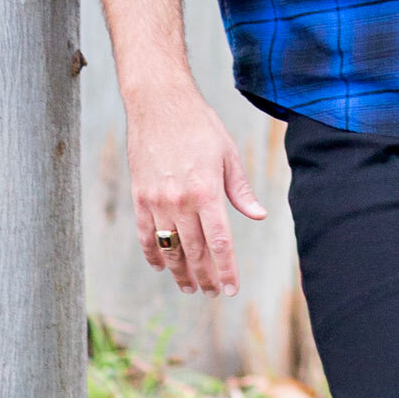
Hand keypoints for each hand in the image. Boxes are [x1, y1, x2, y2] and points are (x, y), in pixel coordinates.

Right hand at [127, 81, 262, 294]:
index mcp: (207, 191)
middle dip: (205, 276)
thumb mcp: (228, 153)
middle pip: (194, 251)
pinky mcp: (139, 196)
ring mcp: (156, 200)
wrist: (159, 104)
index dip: (226, 269)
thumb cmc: (200, 126)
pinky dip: (152, 253)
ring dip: (179, 271)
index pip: (220, 242)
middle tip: (211, 293)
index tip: (231, 289)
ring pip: (169, 247)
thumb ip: (241, 190)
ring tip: (189, 286)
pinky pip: (144, 233)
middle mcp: (180, 201)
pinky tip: (160, 266)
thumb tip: (258, 216)